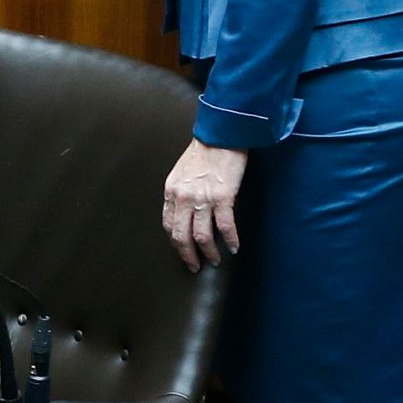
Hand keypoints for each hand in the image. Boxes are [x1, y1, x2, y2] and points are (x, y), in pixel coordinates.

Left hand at [163, 139, 245, 270]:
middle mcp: (183, 197)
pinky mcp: (223, 197)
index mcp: (171, 191)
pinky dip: (230, 241)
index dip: (175, 242)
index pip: (169, 225)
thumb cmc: (202, 152)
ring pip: (202, 236)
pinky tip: (234, 247)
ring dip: (209, 252)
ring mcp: (203, 198)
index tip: (183, 252)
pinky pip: (225, 227)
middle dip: (188, 255)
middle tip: (196, 267)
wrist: (219, 135)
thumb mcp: (181, 173)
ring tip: (215, 260)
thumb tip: (183, 214)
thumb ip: (179, 193)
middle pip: (182, 236)